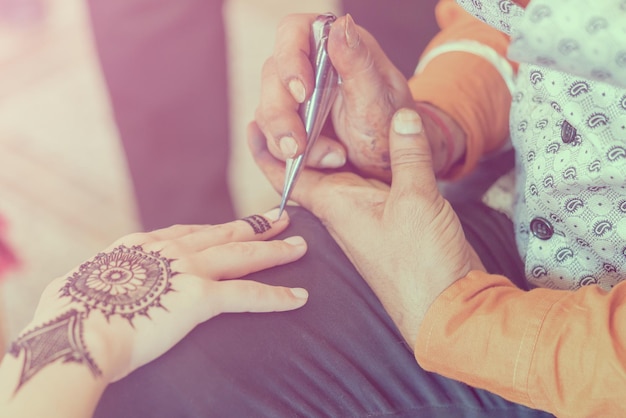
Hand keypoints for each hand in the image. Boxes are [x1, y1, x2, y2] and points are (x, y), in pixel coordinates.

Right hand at [11, 210, 307, 386]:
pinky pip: (249, 294)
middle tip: (280, 216)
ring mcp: (189, 270)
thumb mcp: (84, 284)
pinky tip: (300, 298)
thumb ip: (103, 280)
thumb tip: (99, 288)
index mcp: (144, 245)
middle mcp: (171, 249)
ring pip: (243, 254)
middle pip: (225, 233)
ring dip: (274, 250)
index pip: (190, 231)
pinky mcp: (201, 296)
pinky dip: (277, 296)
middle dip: (255, 225)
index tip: (233, 224)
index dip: (217, 227)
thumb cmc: (69, 315)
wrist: (76, 332)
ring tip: (299, 245)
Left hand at [250, 108, 483, 344]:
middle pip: (314, 165)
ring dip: (338, 142)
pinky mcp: (392, 217)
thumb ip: (408, 157)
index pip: (288, 174)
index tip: (255, 122)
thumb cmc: (421, 264)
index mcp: (336, 204)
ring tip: (337, 104)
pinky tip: (385, 139)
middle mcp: (344, 208)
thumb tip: (402, 116)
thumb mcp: (416, 201)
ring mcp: (367, 213)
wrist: (447, 306)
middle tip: (305, 94)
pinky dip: (372, 156)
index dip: (268, 150)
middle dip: (306, 133)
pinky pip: (373, 179)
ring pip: (344, 170)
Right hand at [256, 13, 415, 180]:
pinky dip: (288, 152)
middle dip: (281, 114)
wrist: (391, 163)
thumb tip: (341, 25)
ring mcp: (295, 96)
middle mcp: (309, 67)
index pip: (294, 32)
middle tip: (297, 145)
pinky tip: (317, 160)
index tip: (302, 91)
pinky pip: (271, 135)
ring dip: (285, 139)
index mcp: (334, 47)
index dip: (290, 58)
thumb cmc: (392, 125)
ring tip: (329, 157)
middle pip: (272, 76)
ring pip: (266, 109)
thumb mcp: (379, 99)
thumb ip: (359, 64)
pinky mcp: (289, 123)